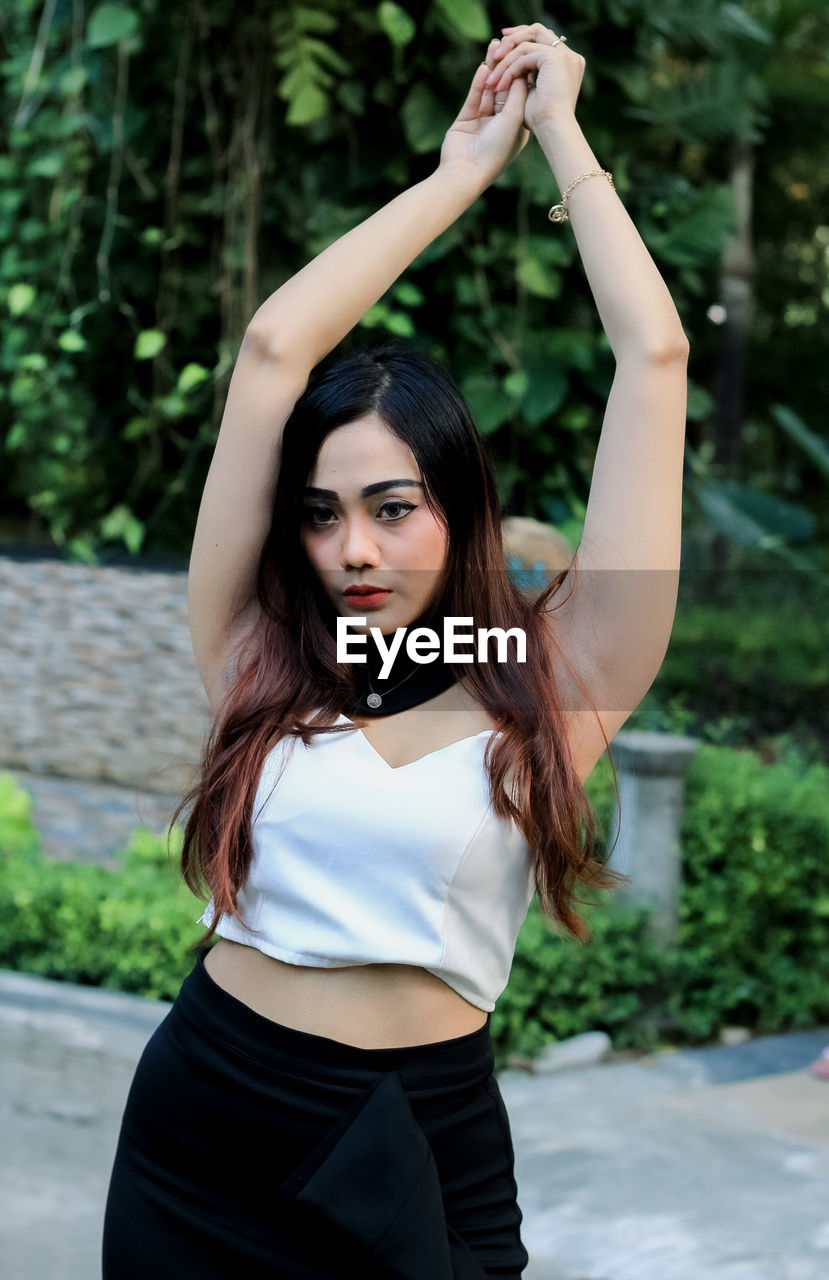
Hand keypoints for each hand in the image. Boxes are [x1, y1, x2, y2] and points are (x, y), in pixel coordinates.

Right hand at [439, 42, 529, 187]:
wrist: (467, 171)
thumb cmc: (496, 149)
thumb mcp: (514, 118)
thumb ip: (518, 92)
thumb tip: (523, 69)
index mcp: (517, 127)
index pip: (521, 94)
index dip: (522, 73)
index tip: (525, 53)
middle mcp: (501, 124)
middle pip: (504, 89)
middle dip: (505, 66)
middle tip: (506, 43)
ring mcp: (482, 122)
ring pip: (488, 90)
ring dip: (491, 70)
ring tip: (494, 47)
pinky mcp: (465, 121)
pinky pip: (474, 97)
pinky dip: (479, 83)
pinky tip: (483, 67)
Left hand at [485, 21, 584, 132]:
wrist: (553, 131)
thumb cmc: (541, 121)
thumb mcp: (531, 94)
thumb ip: (525, 77)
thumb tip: (511, 68)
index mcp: (567, 63)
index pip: (542, 40)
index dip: (522, 39)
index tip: (502, 47)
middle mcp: (569, 56)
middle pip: (536, 31)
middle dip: (513, 38)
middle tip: (495, 49)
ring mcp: (564, 55)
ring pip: (527, 43)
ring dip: (506, 57)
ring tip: (491, 73)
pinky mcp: (556, 58)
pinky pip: (525, 54)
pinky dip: (510, 68)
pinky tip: (499, 84)